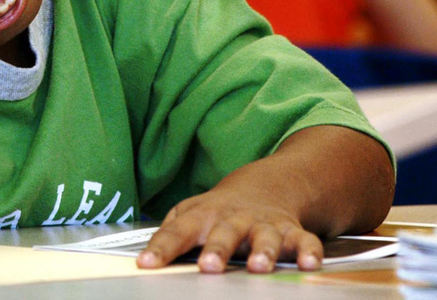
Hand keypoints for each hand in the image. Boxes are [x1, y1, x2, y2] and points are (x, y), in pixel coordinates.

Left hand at [136, 188, 322, 272]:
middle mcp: (234, 219)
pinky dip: (309, 252)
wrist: (265, 188)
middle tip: (208, 267)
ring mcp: (264, 225)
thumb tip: (145, 257)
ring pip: (265, 237)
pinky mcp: (291, 232)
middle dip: (217, 250)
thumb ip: (171, 233)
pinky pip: (304, 241)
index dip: (161, 248)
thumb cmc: (219, 211)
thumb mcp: (190, 214)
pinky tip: (309, 265)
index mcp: (203, 216)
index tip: (146, 264)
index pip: (177, 233)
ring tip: (258, 267)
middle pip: (224, 233)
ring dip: (262, 251)